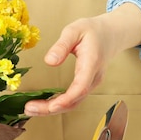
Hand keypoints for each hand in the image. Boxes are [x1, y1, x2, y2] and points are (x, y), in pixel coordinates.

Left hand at [24, 4, 140, 115]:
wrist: (110, 34)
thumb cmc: (92, 30)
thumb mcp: (75, 30)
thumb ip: (62, 45)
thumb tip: (49, 61)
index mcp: (92, 63)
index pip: (81, 87)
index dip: (66, 99)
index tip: (51, 106)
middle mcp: (93, 78)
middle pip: (75, 101)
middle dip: (52, 108)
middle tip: (29, 109)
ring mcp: (91, 84)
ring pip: (73, 103)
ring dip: (52, 109)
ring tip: (31, 109)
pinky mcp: (86, 85)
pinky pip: (73, 99)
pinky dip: (57, 104)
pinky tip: (43, 104)